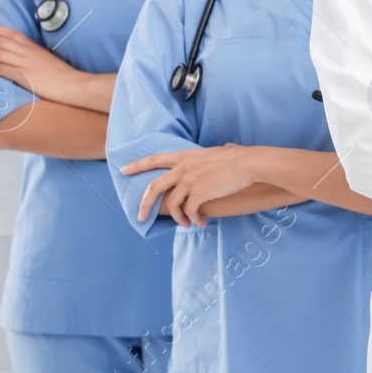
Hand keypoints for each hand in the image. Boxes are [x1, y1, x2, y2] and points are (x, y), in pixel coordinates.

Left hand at [0, 25, 75, 101]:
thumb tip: (22, 58)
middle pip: (1, 42)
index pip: (11, 33)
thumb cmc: (62, 75)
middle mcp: (28, 52)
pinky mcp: (25, 76)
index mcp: (33, 46)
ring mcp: (26, 64)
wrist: (73, 84)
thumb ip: (33, 56)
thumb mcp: (46, 59)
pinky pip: (3, 68)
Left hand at [120, 145, 258, 227]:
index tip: (124, 171)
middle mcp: (183, 168)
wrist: (247, 163)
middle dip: (145, 204)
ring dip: (179, 218)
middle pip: (154, 187)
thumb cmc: (237, 157)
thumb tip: (225, 148)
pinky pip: (189, 212)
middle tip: (140, 217)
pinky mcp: (199, 193)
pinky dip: (193, 220)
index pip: (154, 159)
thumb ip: (212, 155)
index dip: (137, 165)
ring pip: (173, 204)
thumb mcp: (217, 151)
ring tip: (187, 224)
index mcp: (184, 156)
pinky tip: (201, 223)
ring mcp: (190, 180)